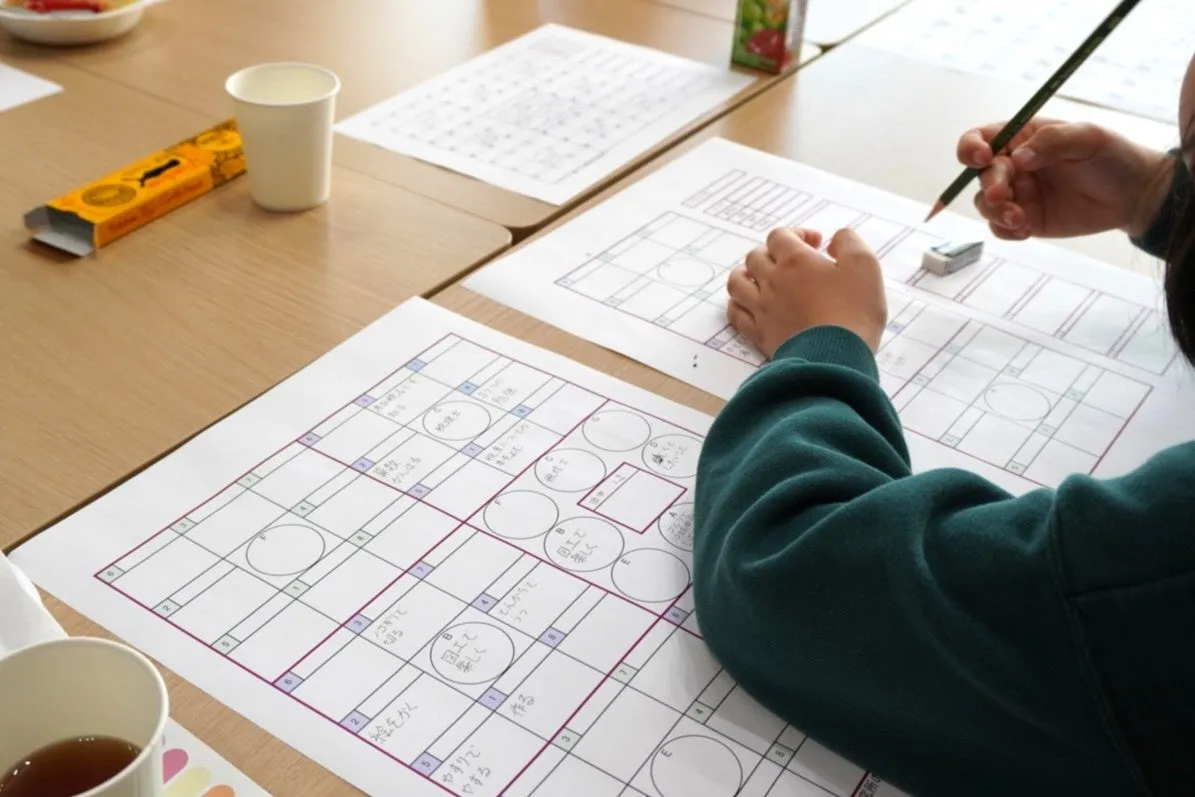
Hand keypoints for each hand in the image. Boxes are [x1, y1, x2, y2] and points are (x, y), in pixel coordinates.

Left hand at [727, 227, 885, 357]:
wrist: (835, 358)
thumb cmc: (852, 312)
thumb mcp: (864, 266)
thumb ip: (849, 242)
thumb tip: (834, 240)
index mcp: (795, 260)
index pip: (780, 236)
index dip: (797, 234)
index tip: (816, 245)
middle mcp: (772, 281)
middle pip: (756, 257)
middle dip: (773, 254)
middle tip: (792, 264)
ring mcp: (762, 308)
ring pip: (737, 282)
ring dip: (746, 274)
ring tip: (759, 277)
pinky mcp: (759, 333)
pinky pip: (736, 314)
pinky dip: (738, 304)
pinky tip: (749, 305)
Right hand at [957, 118, 1171, 240]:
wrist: (1134, 195)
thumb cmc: (1112, 157)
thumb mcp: (1087, 138)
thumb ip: (1051, 141)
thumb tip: (1018, 158)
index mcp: (1021, 138)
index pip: (980, 138)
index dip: (971, 147)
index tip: (981, 158)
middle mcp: (1013, 166)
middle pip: (981, 176)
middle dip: (990, 186)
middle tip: (1005, 196)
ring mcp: (1018, 195)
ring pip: (985, 205)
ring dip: (995, 212)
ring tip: (1020, 219)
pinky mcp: (1025, 220)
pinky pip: (999, 229)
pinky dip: (1005, 231)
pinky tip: (1027, 229)